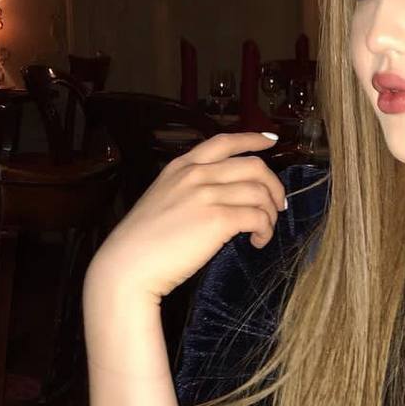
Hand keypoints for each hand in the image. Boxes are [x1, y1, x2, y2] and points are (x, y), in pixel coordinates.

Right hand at [85, 132, 286, 304]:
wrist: (127, 266)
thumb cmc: (143, 241)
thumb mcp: (162, 197)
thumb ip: (190, 187)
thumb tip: (224, 194)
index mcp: (181, 166)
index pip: (225, 142)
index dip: (253, 139)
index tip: (271, 142)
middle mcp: (196, 174)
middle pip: (254, 166)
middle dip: (274, 185)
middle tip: (277, 205)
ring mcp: (207, 195)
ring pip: (260, 192)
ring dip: (270, 213)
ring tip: (264, 230)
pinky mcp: (218, 220)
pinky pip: (258, 217)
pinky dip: (265, 230)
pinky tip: (258, 241)